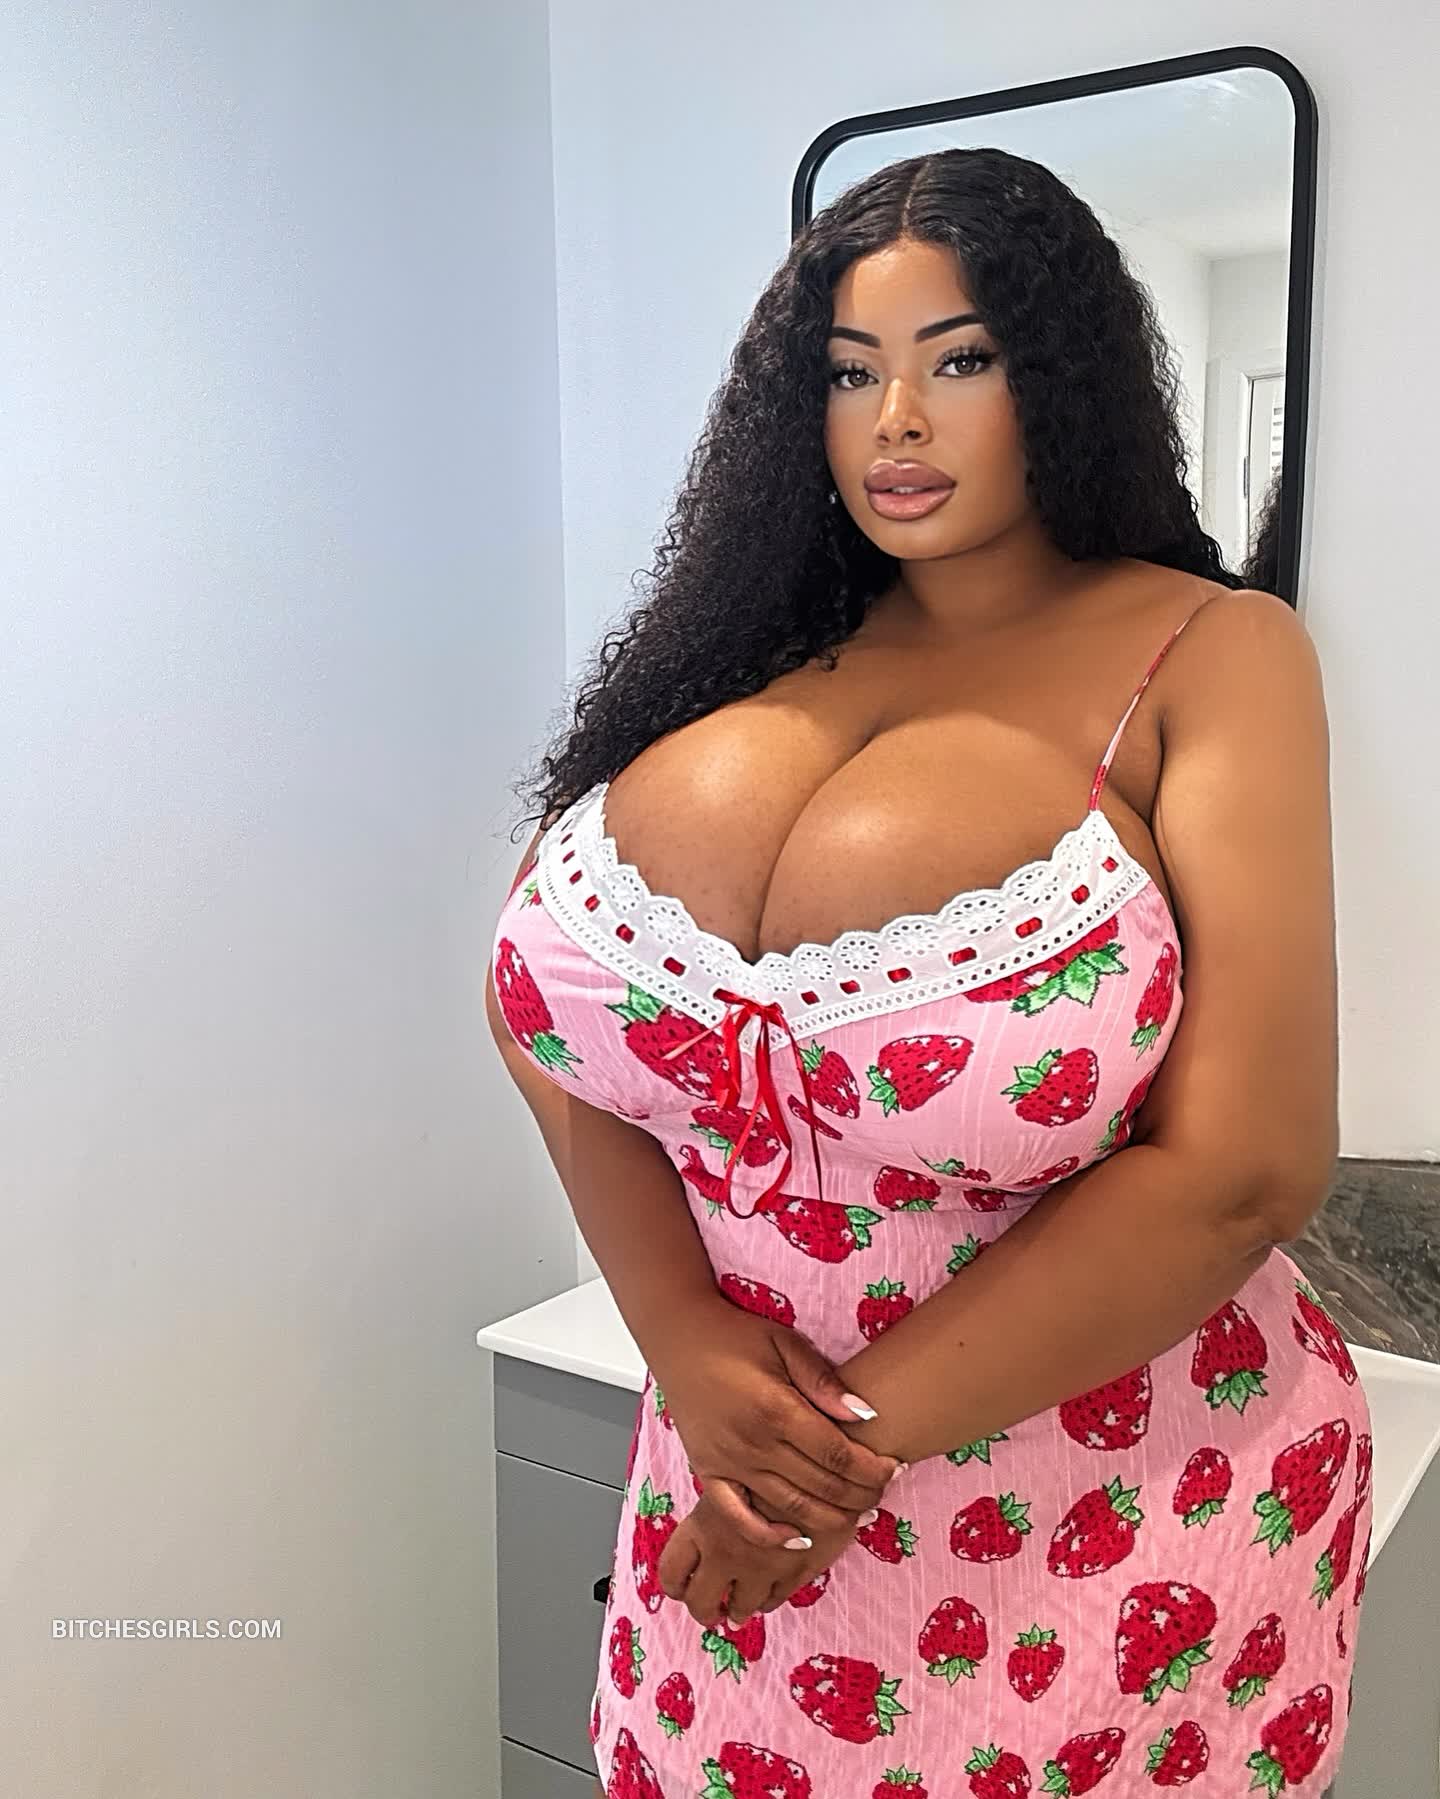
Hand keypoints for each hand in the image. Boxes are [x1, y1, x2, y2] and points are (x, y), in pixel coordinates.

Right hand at [656, 1301, 904, 1543]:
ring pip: (789, 1507)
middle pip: (821, 1485)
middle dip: (860, 1494)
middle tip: (884, 1491)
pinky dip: (768, 1535)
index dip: (871, 1467)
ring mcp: (729, 1463)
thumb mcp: (784, 1343)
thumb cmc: (735, 1335)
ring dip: (830, 1517)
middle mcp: (753, 1444)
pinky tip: (797, 1540)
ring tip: (858, 1515)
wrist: (678, 1336)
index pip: (836, 1453)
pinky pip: (738, 1517)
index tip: (894, 1467)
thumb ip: (823, 1381)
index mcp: (776, 1409)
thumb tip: (865, 1414)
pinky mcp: (709, 1473)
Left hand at [658, 1478, 861, 1625]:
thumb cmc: (777, 1454)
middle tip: (712, 1608)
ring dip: (739, 1609)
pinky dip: (768, 1599)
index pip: (672, 1570)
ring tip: (742, 1604)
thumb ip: (721, 1495)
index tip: (683, 1585)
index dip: (676, 1583)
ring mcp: (760, 1569)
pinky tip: (769, 1591)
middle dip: (705, 1609)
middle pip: (700, 1602)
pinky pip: (774, 1600)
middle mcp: (726, 1553)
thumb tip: (712, 1504)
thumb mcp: (736, 1468)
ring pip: (740, 1609)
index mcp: (704, 1524)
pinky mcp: (793, 1574)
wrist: (827, 1463)